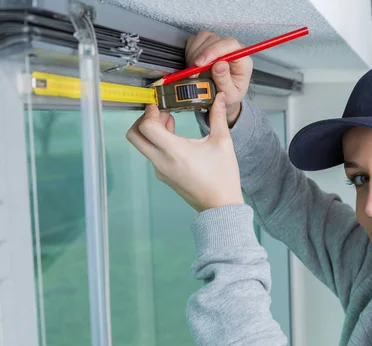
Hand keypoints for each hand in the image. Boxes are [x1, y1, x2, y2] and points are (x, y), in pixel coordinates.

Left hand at [126, 92, 243, 212]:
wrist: (221, 206)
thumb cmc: (223, 177)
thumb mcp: (223, 142)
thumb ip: (218, 116)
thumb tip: (219, 97)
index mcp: (175, 152)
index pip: (147, 126)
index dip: (150, 111)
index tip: (160, 103)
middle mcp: (162, 162)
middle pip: (134, 136)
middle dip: (143, 119)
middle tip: (160, 112)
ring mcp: (161, 170)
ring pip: (142, 145)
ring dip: (151, 130)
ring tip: (170, 121)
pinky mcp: (164, 176)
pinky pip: (152, 154)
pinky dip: (157, 142)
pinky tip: (174, 137)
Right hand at [185, 31, 252, 125]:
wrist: (223, 97)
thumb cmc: (230, 95)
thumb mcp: (230, 95)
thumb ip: (225, 81)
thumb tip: (220, 65)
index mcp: (242, 60)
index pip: (231, 45)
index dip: (214, 51)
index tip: (202, 63)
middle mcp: (232, 50)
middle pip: (215, 40)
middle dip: (201, 55)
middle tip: (194, 72)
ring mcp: (219, 45)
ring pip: (204, 38)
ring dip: (195, 54)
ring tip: (195, 71)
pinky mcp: (208, 44)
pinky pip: (196, 41)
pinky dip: (190, 52)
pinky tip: (193, 65)